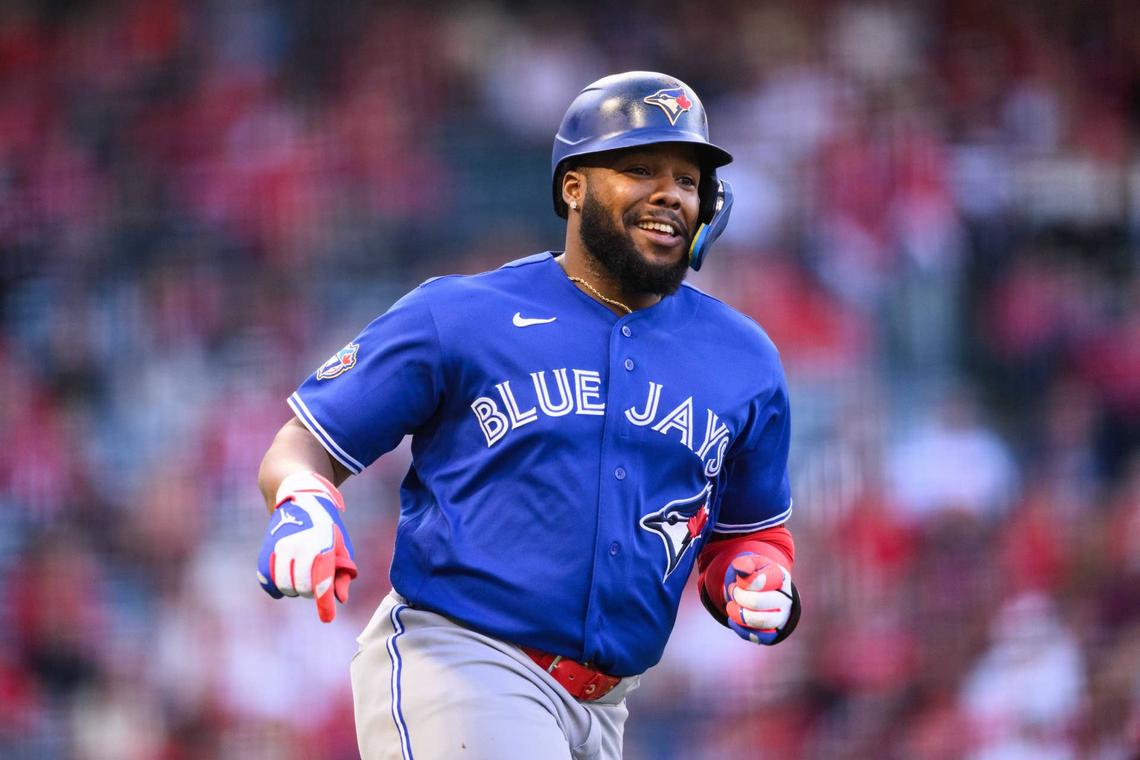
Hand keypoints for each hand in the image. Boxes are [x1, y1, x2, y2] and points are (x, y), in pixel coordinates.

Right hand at [257, 472, 356, 621]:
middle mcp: (299, 548)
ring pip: (284, 586)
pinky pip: (267, 581)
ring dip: (294, 589)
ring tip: (300, 577)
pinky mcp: (266, 551)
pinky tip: (282, 585)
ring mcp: (280, 549)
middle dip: (310, 592)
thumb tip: (340, 599)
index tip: (328, 619)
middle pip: (302, 589)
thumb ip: (342, 573)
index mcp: (321, 547)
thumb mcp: (341, 545)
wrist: (299, 499)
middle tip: (315, 583)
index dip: (324, 605)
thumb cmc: (327, 526)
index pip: (321, 583)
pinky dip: (275, 587)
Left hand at [724, 553, 793, 644]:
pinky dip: (739, 628)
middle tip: (733, 591)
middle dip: (738, 596)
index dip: (744, 582)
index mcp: (781, 578)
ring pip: (758, 621)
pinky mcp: (774, 634)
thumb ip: (745, 563)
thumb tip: (742, 570)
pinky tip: (735, 618)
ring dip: (737, 613)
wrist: (763, 593)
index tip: (739, 580)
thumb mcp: (751, 564)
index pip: (761, 580)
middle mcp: (787, 599)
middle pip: (757, 602)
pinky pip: (755, 636)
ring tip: (731, 606)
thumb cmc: (755, 575)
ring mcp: (782, 618)